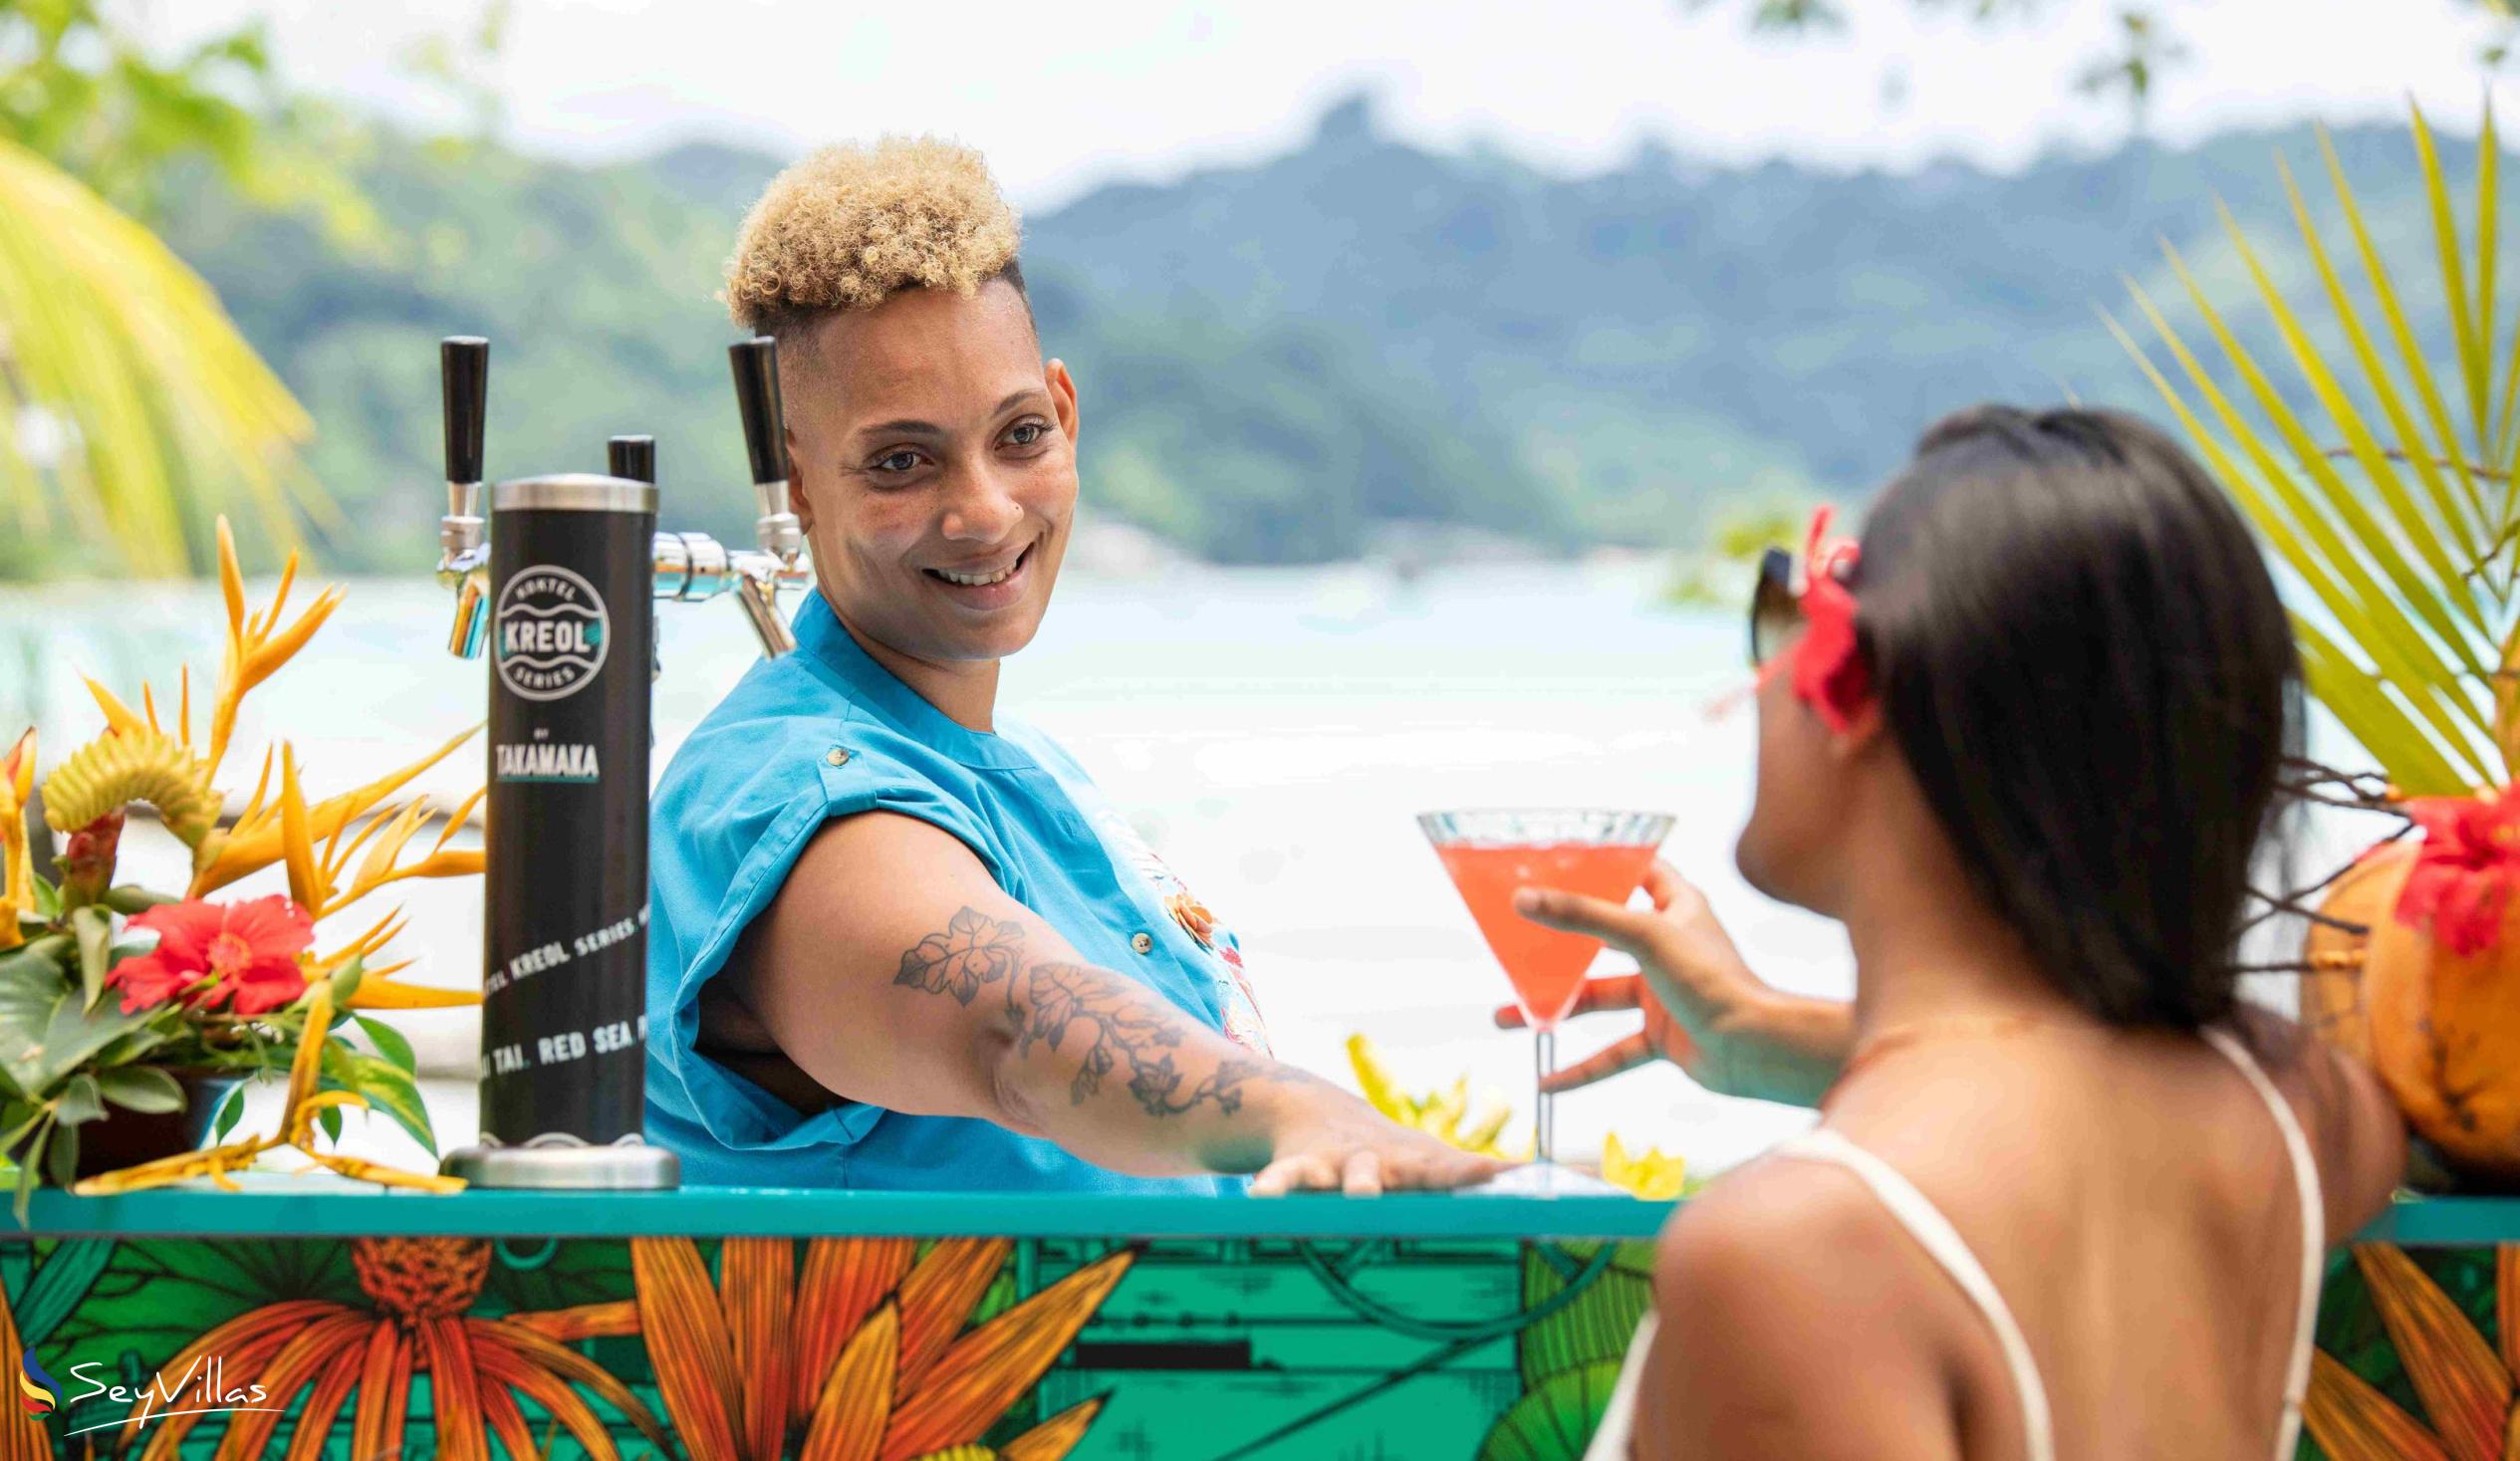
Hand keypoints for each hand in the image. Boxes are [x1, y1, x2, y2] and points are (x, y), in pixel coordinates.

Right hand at [1249, 1086, 1511, 1196]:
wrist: (1316, 1112)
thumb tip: (1531, 1174)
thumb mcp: (1425, 1160)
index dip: (1470, 1175)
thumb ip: (1467, 1171)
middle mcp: (1378, 1163)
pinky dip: (1275, 1188)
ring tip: (1358, 1197)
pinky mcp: (1299, 1169)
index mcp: (1412, 1166)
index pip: (1446, 1171)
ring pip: (1343, 1176)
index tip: (1500, 1174)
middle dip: (1421, 1185)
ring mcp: (1338, 1165)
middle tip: (1427, 1193)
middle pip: (1398, 1176)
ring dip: (1352, 1187)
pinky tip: (1260, 1200)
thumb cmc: (1388, 1154)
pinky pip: (1283, 1179)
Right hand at [1495, 859, 1848, 1106]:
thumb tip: (1524, 900)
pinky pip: (1614, 1053)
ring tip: (1505, 1018)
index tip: (1562, 863)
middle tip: (1514, 946)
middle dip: (1559, 947)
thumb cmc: (1712, 980)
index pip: (1642, 872)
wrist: (1757, 1050)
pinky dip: (1582, 1068)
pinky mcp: (1664, 1038)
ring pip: (1600, 999)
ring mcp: (1665, 995)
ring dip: (1556, 1010)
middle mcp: (1670, 947)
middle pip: (1605, 939)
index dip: (1607, 865)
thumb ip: (1583, 917)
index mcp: (1678, 908)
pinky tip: (1547, 1082)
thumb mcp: (1643, 936)